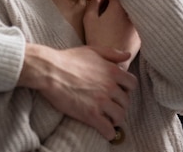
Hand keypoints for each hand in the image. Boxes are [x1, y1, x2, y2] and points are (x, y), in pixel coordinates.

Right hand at [19, 44, 137, 139]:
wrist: (50, 70)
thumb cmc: (68, 59)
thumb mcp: (92, 50)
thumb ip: (112, 53)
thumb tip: (128, 55)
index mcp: (112, 71)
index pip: (132, 84)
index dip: (126, 89)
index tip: (118, 91)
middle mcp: (110, 86)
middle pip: (126, 101)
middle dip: (119, 104)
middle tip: (110, 106)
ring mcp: (101, 101)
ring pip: (120, 116)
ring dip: (115, 119)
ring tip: (108, 119)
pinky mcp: (91, 114)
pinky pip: (108, 129)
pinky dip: (108, 132)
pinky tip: (104, 131)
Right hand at [84, 0, 140, 69]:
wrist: (109, 61)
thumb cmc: (97, 39)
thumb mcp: (89, 19)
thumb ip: (93, 4)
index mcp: (117, 8)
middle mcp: (130, 15)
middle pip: (126, 2)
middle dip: (118, 0)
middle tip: (109, 4)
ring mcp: (137, 26)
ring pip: (131, 13)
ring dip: (124, 12)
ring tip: (115, 17)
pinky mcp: (139, 36)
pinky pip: (135, 25)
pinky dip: (129, 23)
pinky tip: (121, 29)